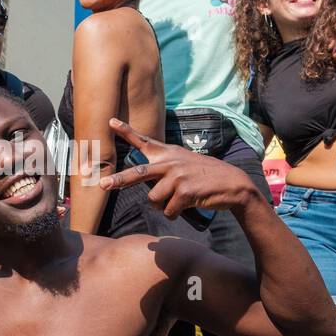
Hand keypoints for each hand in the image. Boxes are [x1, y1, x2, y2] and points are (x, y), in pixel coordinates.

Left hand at [100, 118, 258, 217]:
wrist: (232, 184)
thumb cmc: (205, 176)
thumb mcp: (185, 163)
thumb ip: (165, 169)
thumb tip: (148, 190)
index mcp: (169, 154)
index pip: (144, 141)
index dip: (126, 131)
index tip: (110, 122)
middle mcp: (170, 163)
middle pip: (137, 174)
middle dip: (118, 180)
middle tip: (103, 185)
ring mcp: (177, 177)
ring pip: (153, 200)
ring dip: (163, 206)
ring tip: (179, 200)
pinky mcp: (185, 192)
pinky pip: (168, 211)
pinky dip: (175, 213)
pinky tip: (188, 205)